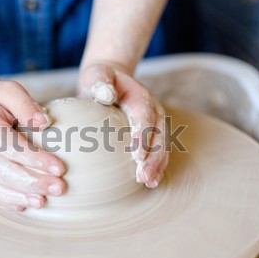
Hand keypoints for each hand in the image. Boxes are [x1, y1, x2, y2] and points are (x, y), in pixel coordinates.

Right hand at [0, 80, 66, 210]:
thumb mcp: (9, 90)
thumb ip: (25, 103)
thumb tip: (44, 123)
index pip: (10, 146)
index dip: (34, 159)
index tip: (59, 168)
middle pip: (4, 172)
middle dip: (34, 182)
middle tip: (60, 188)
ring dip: (22, 196)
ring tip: (44, 201)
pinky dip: (9, 202)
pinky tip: (27, 205)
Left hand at [78, 64, 167, 187]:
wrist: (110, 81)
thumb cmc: (99, 80)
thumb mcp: (96, 75)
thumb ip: (100, 82)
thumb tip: (107, 95)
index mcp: (140, 96)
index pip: (144, 116)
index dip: (143, 136)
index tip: (137, 155)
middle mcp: (153, 110)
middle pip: (158, 135)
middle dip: (153, 157)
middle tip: (143, 176)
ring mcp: (155, 123)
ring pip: (162, 146)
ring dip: (157, 165)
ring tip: (149, 182)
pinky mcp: (151, 134)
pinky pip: (158, 151)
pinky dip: (156, 166)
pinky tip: (151, 182)